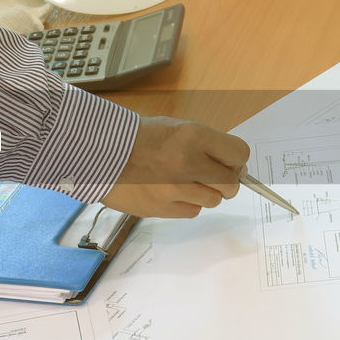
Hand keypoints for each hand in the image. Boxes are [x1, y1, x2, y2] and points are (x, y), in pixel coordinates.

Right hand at [102, 116, 249, 217]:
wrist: (100, 153)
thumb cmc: (139, 138)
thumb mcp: (177, 128)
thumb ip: (206, 144)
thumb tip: (234, 166)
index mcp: (193, 136)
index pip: (238, 154)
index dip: (236, 161)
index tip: (229, 163)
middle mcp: (187, 163)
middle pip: (230, 183)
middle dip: (225, 182)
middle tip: (210, 176)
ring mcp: (174, 189)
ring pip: (213, 200)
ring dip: (204, 193)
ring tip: (184, 182)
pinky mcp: (163, 208)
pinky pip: (192, 211)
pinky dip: (187, 204)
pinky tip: (171, 192)